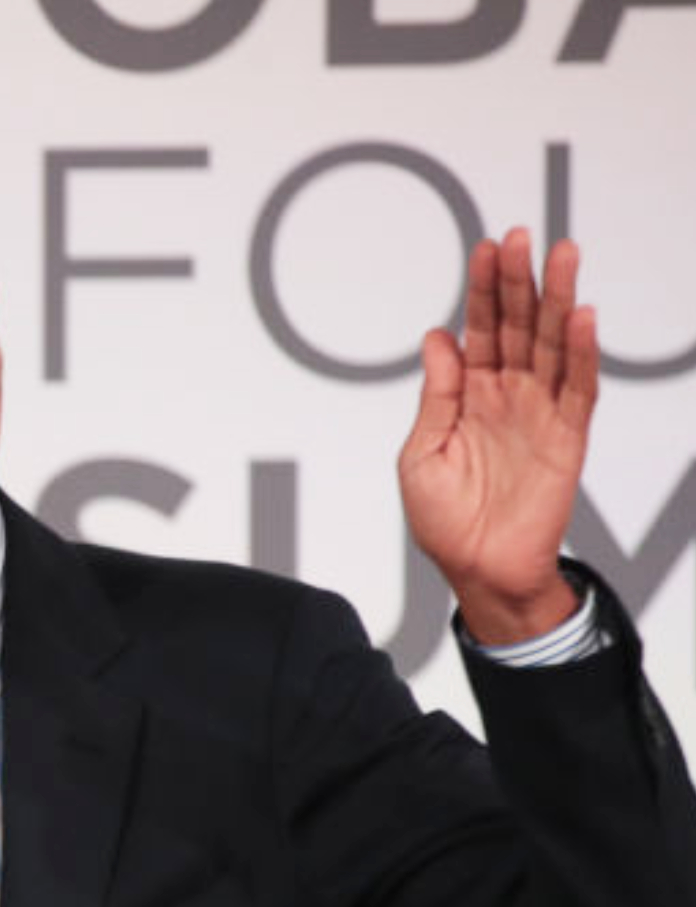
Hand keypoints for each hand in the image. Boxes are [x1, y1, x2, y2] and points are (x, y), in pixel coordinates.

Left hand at [399, 227, 594, 644]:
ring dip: (558, 300)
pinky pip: (578, 389)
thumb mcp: (421, 452)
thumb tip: (437, 336)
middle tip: (521, 236)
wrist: (477, 570)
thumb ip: (436, 395)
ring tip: (562, 256)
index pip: (479, 329)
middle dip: (519, 281)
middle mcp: (507, 395)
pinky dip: (582, 352)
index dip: (482, 290)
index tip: (484, 248)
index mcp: (468, 395)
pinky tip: (583, 316)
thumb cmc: (444, 519)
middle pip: (518, 326)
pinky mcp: (567, 438)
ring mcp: (539, 413)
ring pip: (554, 345)